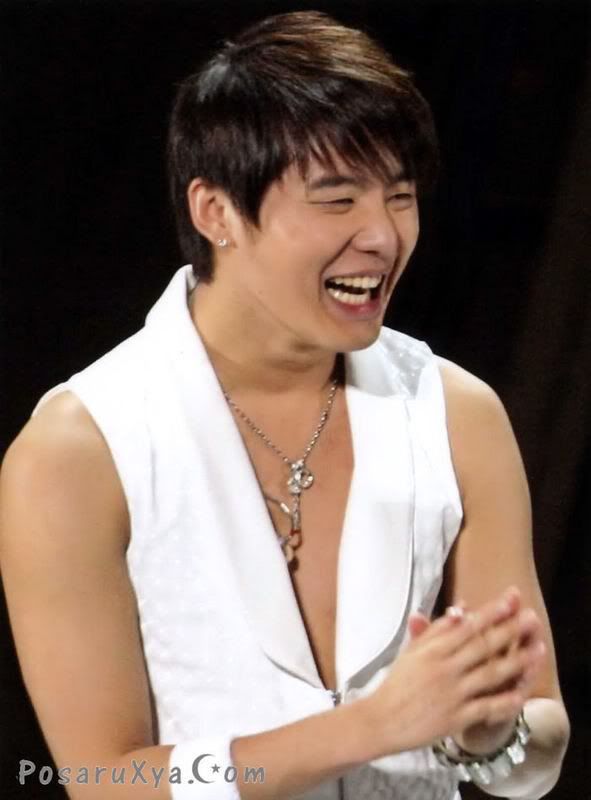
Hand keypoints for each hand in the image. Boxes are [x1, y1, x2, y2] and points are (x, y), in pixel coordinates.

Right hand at [360, 587, 545, 757]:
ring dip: (517, 661)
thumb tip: (461, 609)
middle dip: (509, 630)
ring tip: (538, 649)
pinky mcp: (456, 718)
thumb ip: (437, 630)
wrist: (382, 720)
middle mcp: (445, 669)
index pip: (466, 627)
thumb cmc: (398, 683)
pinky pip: (486, 708)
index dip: (490, 613)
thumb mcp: (412, 651)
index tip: (510, 601)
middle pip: (482, 646)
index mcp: (432, 650)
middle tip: (532, 617)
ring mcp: (452, 694)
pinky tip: (523, 693)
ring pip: (490, 674)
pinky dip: (505, 701)